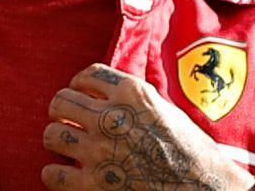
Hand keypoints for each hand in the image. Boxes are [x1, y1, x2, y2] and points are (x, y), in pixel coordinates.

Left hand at [42, 65, 252, 190]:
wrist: (203, 187)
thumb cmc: (191, 151)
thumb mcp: (165, 110)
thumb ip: (135, 100)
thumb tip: (109, 95)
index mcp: (131, 93)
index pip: (87, 75)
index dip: (79, 84)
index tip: (80, 92)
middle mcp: (111, 117)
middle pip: (62, 101)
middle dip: (62, 110)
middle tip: (66, 119)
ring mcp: (99, 150)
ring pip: (51, 134)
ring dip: (55, 138)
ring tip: (63, 144)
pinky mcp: (93, 183)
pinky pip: (52, 172)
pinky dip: (54, 173)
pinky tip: (64, 173)